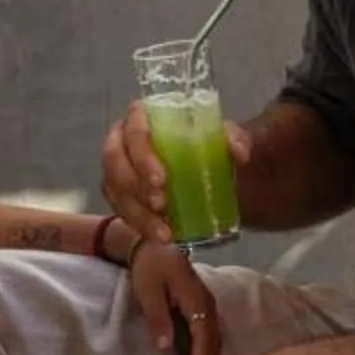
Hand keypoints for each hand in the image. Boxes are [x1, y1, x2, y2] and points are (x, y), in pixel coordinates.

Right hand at [102, 104, 251, 242]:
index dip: (141, 155)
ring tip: (164, 232)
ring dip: (137, 214)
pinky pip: (121, 211)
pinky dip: (140, 226)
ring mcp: (117, 169)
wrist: (203, 167)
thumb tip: (240, 153)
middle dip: (134, 186)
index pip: (133, 129)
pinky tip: (160, 237)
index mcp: (142, 118)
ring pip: (115, 191)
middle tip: (161, 205)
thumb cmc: (206, 144)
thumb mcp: (223, 137)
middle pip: (114, 161)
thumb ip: (235, 139)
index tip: (161, 179)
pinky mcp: (120, 194)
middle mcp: (122, 140)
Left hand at [128, 240, 222, 354]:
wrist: (152, 244)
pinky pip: (208, 335)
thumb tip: (166, 348)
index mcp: (197, 301)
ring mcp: (208, 306)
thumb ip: (158, 318)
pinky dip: (203, 353)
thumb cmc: (149, 267)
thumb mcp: (148, 292)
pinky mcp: (202, 308)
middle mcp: (209, 305)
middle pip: (214, 345)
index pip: (204, 340)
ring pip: (214, 341)